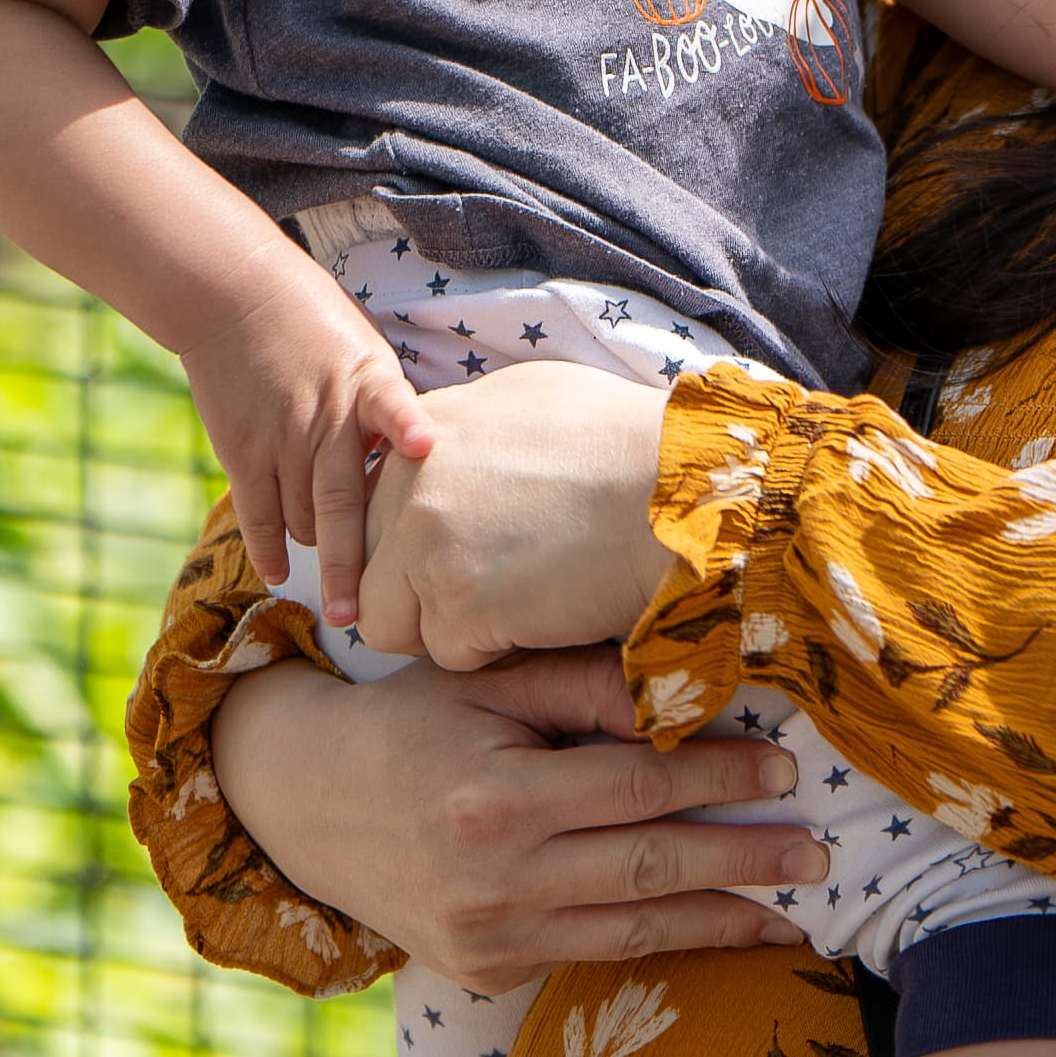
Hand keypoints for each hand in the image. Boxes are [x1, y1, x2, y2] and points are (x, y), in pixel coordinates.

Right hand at [182, 249, 436, 617]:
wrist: (239, 298)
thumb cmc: (319, 326)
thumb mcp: (370, 354)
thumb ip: (392, 408)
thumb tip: (427, 462)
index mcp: (369, 386)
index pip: (395, 412)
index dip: (410, 430)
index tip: (426, 450)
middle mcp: (326, 419)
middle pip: (342, 502)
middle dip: (352, 564)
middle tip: (361, 617)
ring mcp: (282, 439)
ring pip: (302, 518)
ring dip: (320, 552)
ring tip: (341, 588)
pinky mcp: (243, 450)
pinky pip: (257, 511)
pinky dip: (267, 547)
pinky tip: (279, 574)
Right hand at [211, 647, 829, 986]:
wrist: (305, 806)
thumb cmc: (411, 722)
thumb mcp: (485, 683)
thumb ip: (581, 688)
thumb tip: (680, 698)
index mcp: (496, 797)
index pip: (636, 788)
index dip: (716, 780)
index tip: (783, 770)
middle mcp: (494, 881)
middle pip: (648, 870)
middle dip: (743, 862)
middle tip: (818, 854)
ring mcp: (489, 940)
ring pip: (630, 934)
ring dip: (720, 924)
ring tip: (793, 914)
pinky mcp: (488, 973)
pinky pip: (587, 958)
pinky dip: (655, 948)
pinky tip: (712, 932)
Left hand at [357, 360, 671, 668]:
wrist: (686, 493)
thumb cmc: (635, 446)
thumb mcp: (537, 401)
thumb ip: (471, 433)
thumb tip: (445, 449)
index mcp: (428, 428)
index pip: (373, 505)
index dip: (407, 542)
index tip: (441, 560)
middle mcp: (411, 478)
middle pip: (368, 565)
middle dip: (416, 591)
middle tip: (483, 595)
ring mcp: (426, 542)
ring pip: (387, 621)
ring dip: (443, 629)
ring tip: (514, 609)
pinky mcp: (455, 604)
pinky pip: (447, 655)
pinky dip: (493, 652)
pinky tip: (543, 620)